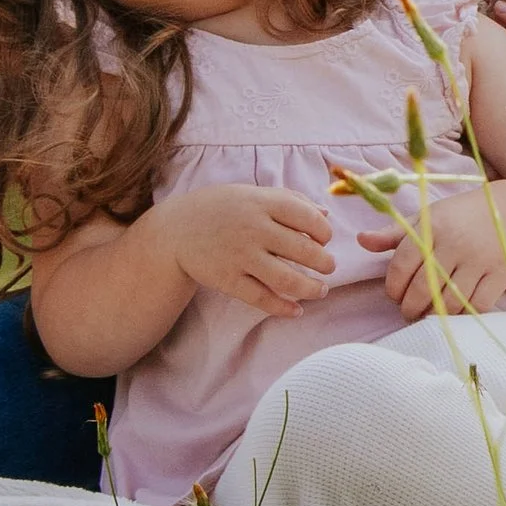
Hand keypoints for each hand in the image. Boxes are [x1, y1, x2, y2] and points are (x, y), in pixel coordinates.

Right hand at [160, 185, 336, 317]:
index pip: (308, 218)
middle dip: (325, 263)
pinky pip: (262, 298)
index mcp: (263, 202)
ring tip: (321, 289)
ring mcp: (240, 256)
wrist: (176, 230)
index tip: (324, 239)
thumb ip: (291, 200)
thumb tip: (326, 214)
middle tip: (329, 267)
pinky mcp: (228, 279)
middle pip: (304, 250)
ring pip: (287, 279)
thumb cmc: (222, 208)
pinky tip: (297, 310)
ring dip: (312, 288)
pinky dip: (283, 308)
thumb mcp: (253, 194)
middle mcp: (253, 228)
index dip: (325, 232)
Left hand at [358, 185, 505, 320]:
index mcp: (433, 226)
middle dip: (410, 307)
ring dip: (434, 315)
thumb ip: (392, 234)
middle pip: (424, 288)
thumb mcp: (424, 218)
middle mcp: (456, 243)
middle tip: (408, 311)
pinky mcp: (501, 274)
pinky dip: (462, 314)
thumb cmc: (457, 217)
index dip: (393, 288)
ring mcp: (481, 260)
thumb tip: (361, 240)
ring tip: (427, 314)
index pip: (402, 266)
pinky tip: (453, 311)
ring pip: (450, 302)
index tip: (394, 295)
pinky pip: (477, 305)